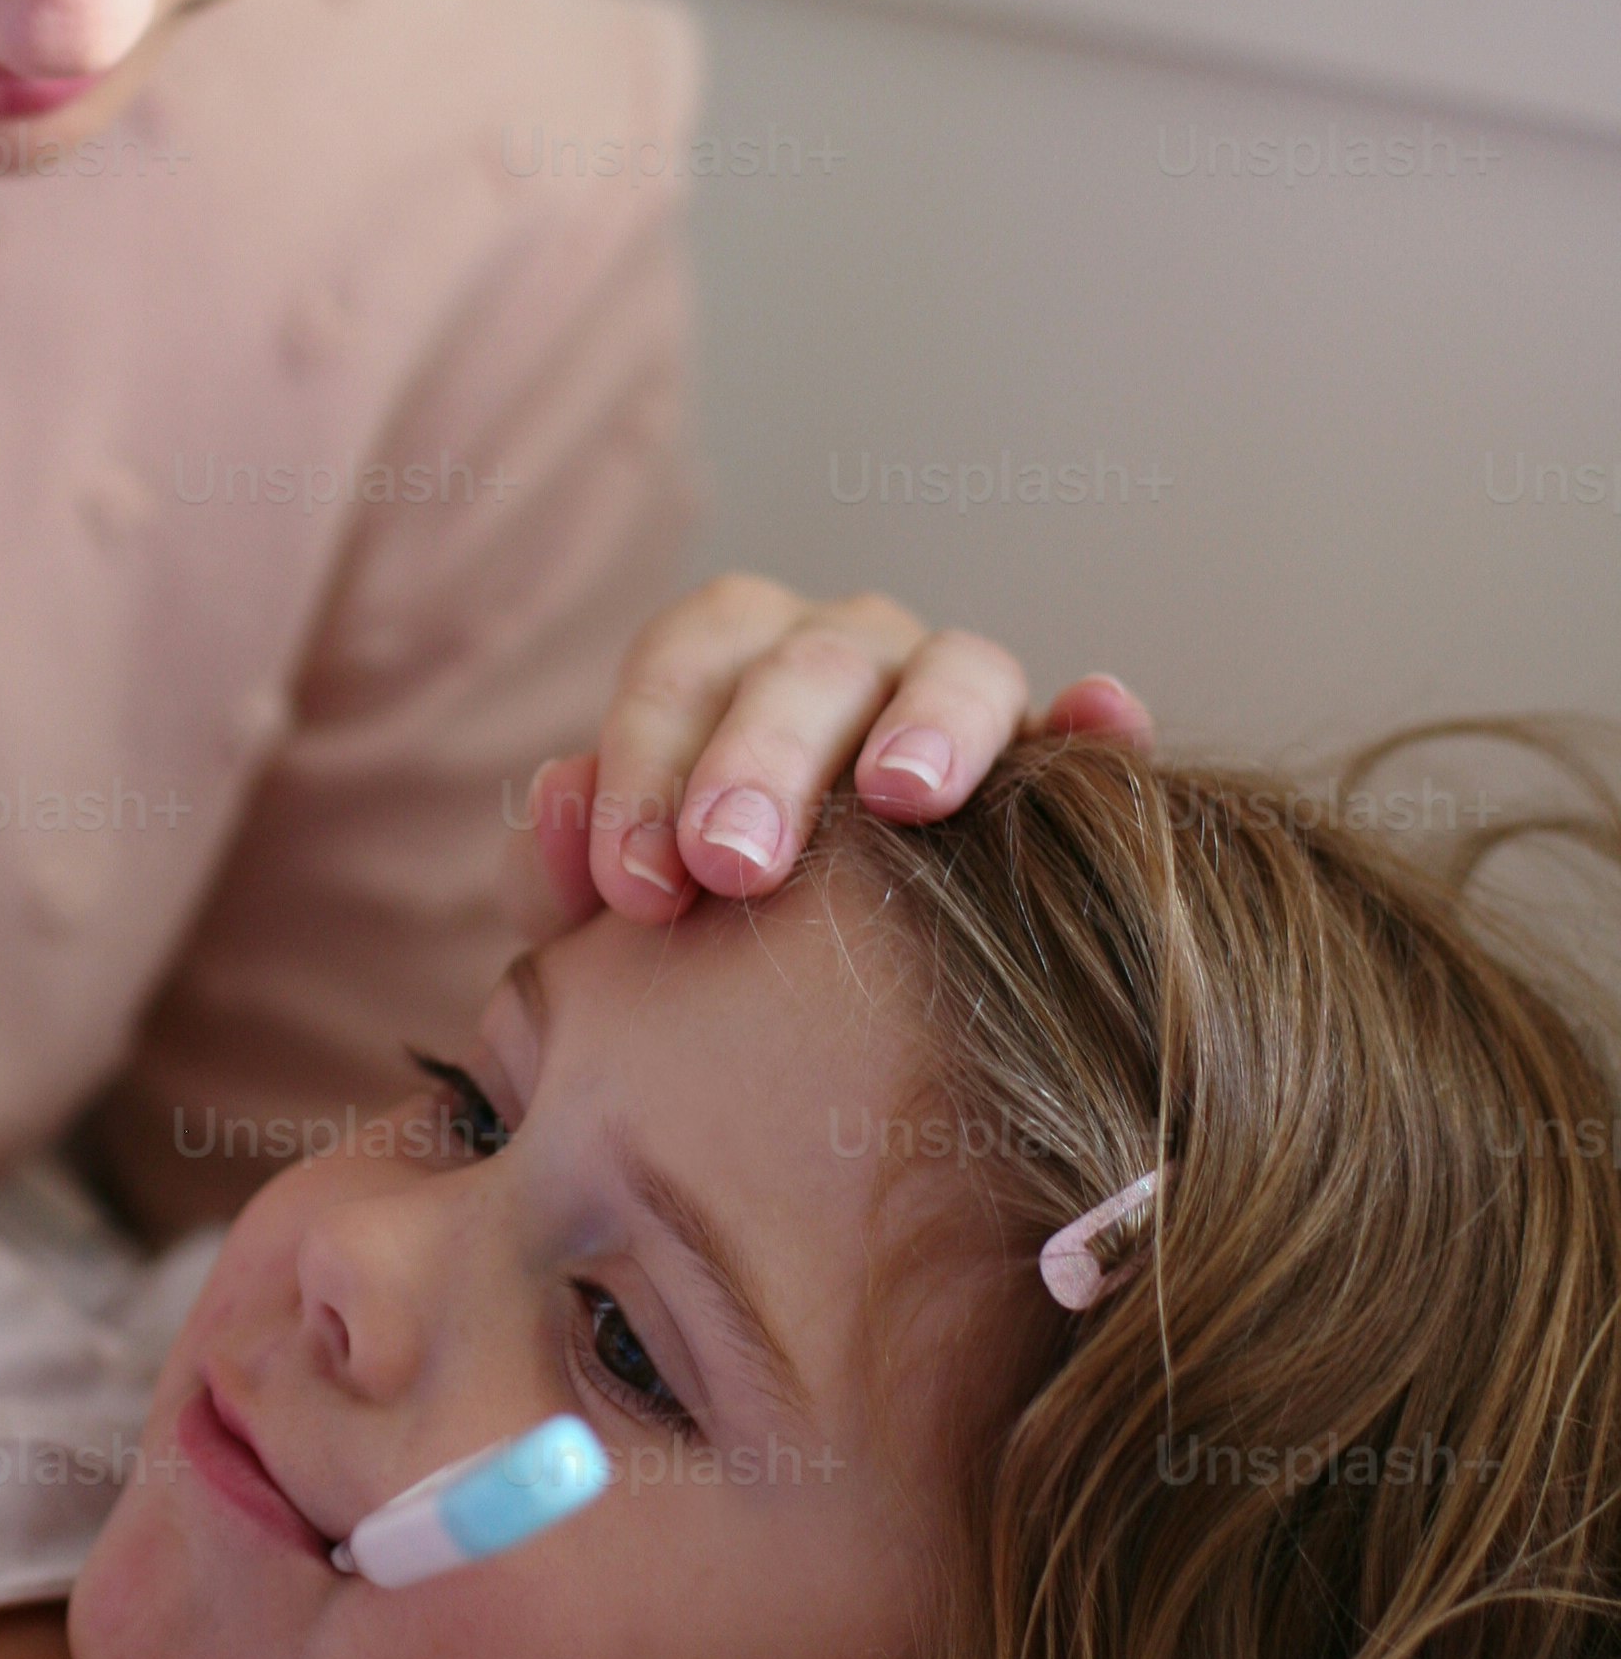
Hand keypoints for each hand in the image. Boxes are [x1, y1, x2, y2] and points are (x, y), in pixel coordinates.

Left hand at [511, 570, 1152, 925]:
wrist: (792, 1004)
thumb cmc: (690, 932)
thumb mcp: (607, 912)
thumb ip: (557, 870)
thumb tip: (555, 800)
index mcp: (723, 659)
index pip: (682, 667)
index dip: (648, 762)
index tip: (637, 883)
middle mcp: (843, 653)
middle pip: (808, 666)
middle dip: (764, 759)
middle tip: (732, 865)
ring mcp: (952, 696)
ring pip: (954, 667)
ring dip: (929, 723)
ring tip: (902, 799)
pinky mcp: (1049, 761)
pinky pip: (1086, 725)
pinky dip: (1096, 718)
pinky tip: (1103, 718)